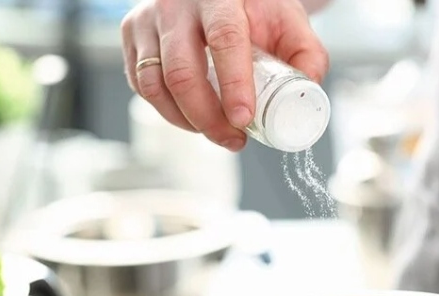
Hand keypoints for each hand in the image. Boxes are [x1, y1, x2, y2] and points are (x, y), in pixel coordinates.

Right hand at [121, 0, 328, 151]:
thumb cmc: (253, 9)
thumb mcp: (287, 22)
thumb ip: (306, 55)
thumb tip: (306, 94)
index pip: (224, 39)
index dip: (233, 84)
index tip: (244, 119)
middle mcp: (176, 6)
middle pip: (181, 72)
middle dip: (208, 118)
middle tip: (233, 140)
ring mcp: (148, 23)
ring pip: (155, 85)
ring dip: (187, 121)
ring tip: (217, 133)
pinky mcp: (133, 40)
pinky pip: (143, 87)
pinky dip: (169, 112)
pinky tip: (193, 117)